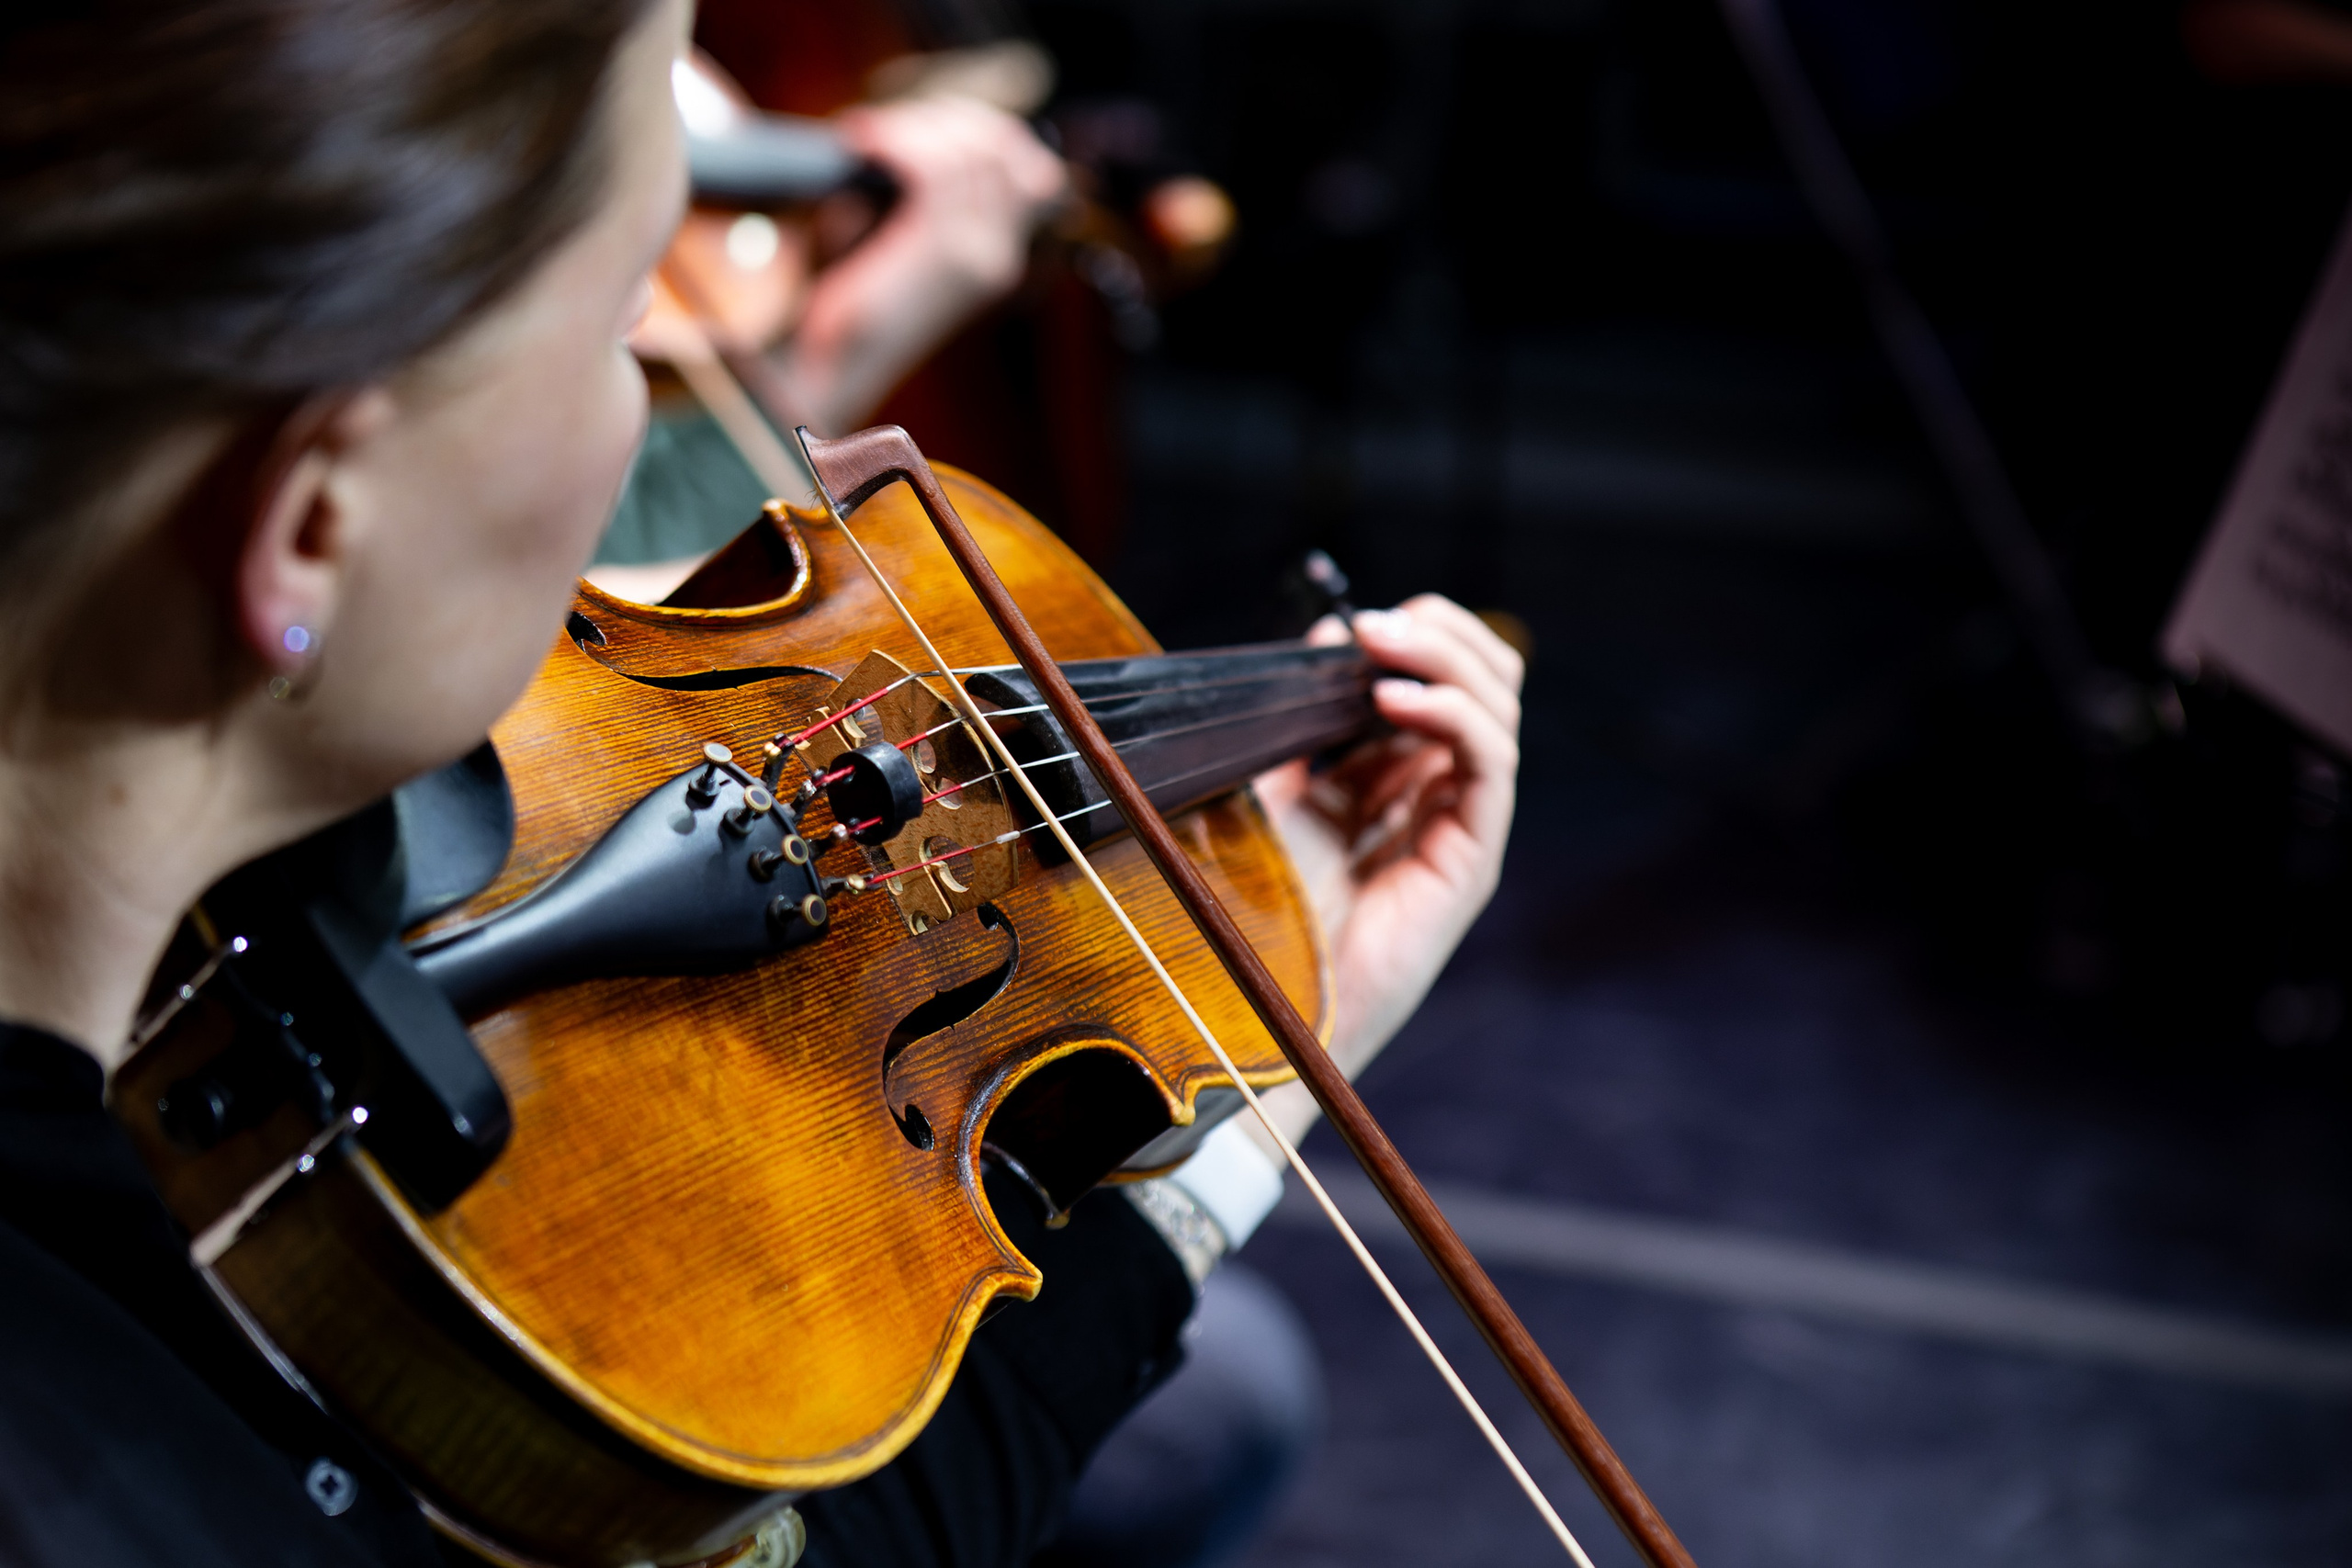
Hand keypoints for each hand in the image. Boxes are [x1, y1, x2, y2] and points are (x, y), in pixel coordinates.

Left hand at [779, 96, 1066, 430]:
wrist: (834, 367)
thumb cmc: (854, 306)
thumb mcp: (904, 244)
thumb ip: (925, 198)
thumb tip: (913, 132)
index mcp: (999, 259)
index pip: (1031, 170)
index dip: (987, 130)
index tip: (930, 118)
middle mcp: (1000, 256)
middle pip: (1001, 150)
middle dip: (945, 119)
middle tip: (889, 125)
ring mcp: (976, 254)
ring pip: (966, 153)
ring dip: (912, 127)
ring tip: (866, 136)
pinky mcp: (939, 252)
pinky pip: (932, 169)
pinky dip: (894, 142)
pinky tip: (861, 143)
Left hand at [1247, 595, 1522, 1146]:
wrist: (1260, 999)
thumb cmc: (1257, 910)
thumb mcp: (1268, 791)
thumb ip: (1299, 721)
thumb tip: (1327, 635)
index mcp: (1389, 780)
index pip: (1439, 683)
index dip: (1413, 642)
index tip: (1355, 625)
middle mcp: (1434, 798)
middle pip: (1484, 685)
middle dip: (1442, 636)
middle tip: (1380, 624)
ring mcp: (1459, 825)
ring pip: (1497, 710)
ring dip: (1445, 660)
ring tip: (1382, 644)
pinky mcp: (1470, 857)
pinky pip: (1489, 762)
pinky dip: (1451, 714)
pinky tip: (1395, 697)